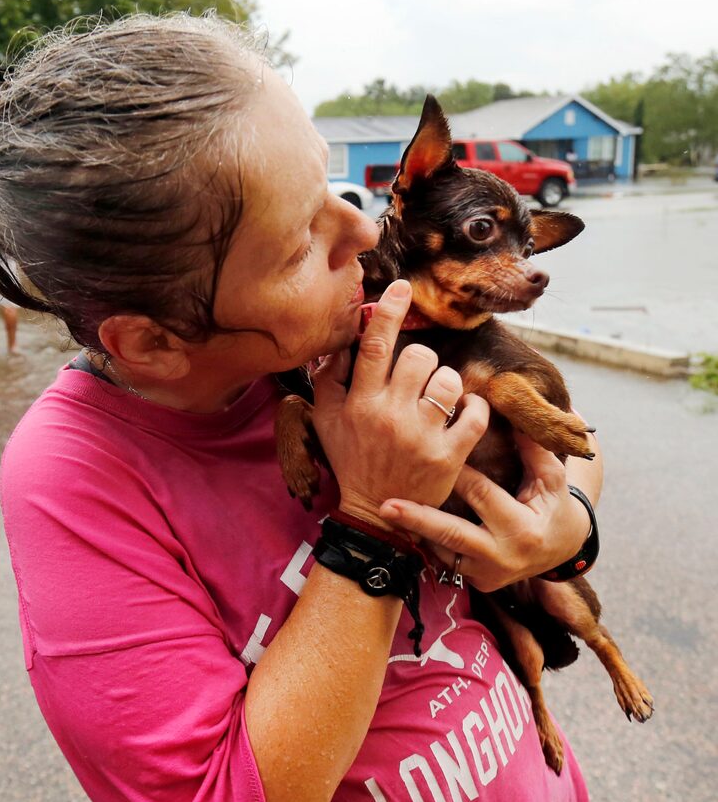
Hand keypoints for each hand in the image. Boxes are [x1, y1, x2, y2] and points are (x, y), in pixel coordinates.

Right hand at [311, 281, 488, 529]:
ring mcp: (422, 435)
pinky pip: (475, 413)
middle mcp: (390, 415)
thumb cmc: (351, 460)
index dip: (390, 311)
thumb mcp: (325, 420)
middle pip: (418, 357)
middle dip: (422, 360)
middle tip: (418, 378)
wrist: (374, 513)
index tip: (403, 288)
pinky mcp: (449, 455)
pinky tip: (463, 414)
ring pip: (450, 381)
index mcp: (359, 403)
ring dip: (447, 384)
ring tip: (438, 399)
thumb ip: (330, 379)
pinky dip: (474, 408)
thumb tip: (342, 341)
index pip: (374, 346)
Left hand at [378, 433, 591, 590]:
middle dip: (418, 519)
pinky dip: (427, 541)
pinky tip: (404, 525)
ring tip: (384, 511)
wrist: (562, 550)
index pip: (482, 495)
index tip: (430, 452)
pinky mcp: (478, 583)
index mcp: (523, 529)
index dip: (457, 474)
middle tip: (385, 505)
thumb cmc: (553, 505)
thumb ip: (533, 449)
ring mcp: (487, 574)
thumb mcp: (551, 479)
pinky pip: (446, 561)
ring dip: (415, 530)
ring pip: (442, 551)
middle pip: (452, 534)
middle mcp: (503, 556)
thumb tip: (512, 411)